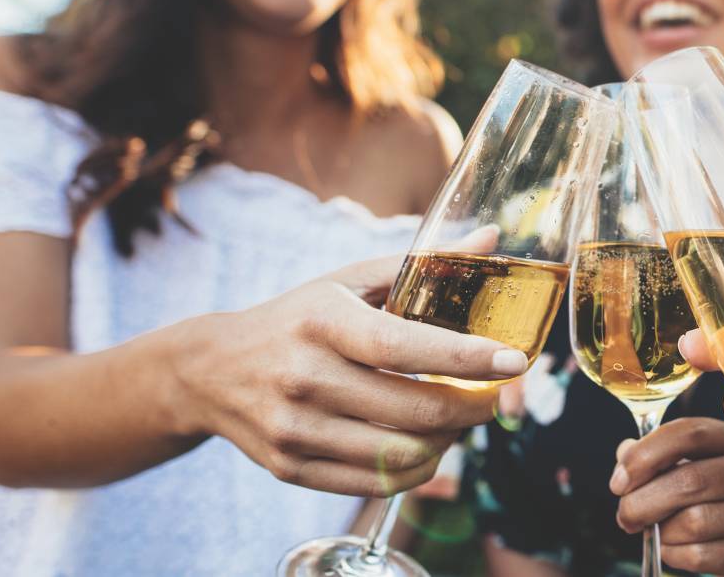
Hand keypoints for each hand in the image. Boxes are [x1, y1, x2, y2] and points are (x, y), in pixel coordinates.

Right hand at [173, 227, 518, 496]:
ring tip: (458, 420)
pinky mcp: (291, 468)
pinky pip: (378, 484)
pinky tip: (427, 446)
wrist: (208, 370)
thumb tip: (493, 239)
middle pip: (415, 410)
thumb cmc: (299, 318)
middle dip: (474, 407)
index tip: (514, 360)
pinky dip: (418, 470)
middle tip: (496, 396)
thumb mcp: (349, 281)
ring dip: (449, 441)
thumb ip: (424, 265)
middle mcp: (305, 378)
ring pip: (403, 455)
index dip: (466, 357)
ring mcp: (295, 429)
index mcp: (323, 322)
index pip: (404, 346)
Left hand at [611, 418, 723, 575]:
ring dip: (661, 532)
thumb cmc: (714, 495)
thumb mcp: (690, 464)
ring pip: (694, 522)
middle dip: (642, 502)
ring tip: (657, 532)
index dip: (646, 455)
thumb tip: (625, 454)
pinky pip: (701, 556)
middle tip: (626, 516)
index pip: (688, 432)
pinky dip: (674, 554)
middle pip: (690, 481)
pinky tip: (673, 548)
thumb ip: (654, 456)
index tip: (619, 482)